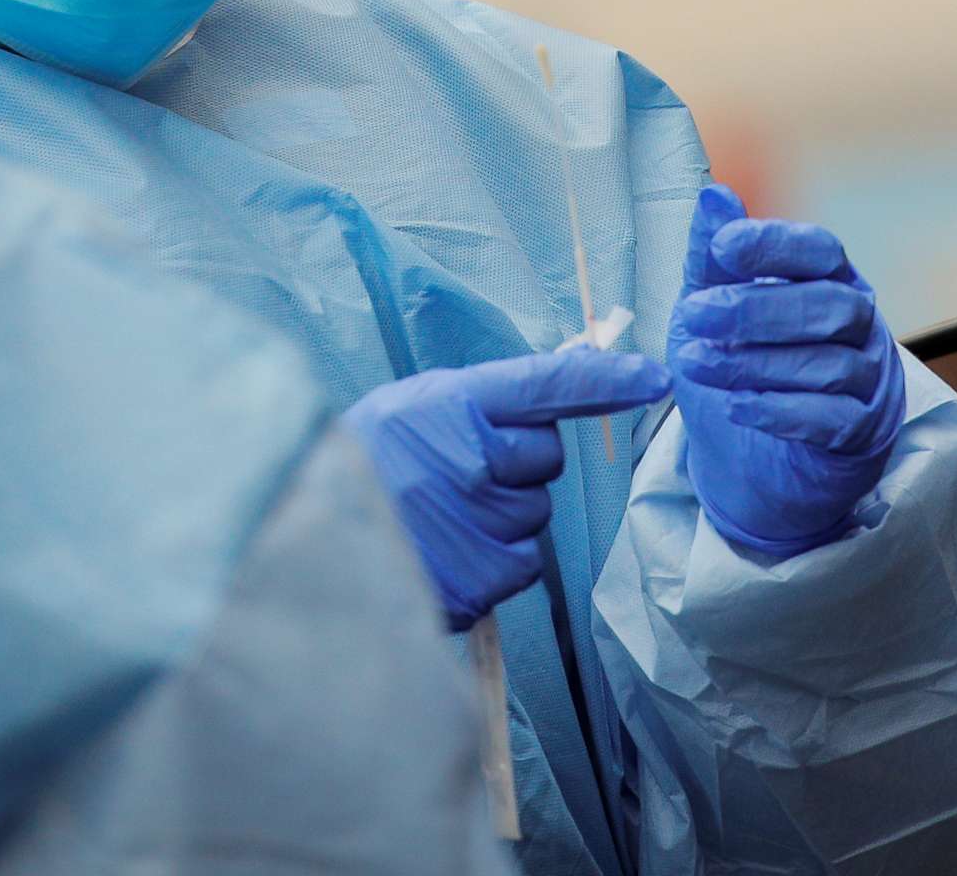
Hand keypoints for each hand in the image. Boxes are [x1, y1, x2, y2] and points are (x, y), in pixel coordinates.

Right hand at [345, 351, 670, 628]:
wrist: (300, 538)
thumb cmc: (363, 467)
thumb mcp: (414, 410)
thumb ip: (484, 399)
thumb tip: (572, 376)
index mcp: (452, 404)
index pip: (549, 383)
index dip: (608, 380)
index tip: (656, 377)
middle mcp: (471, 459)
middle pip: (545, 459)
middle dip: (514, 468)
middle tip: (451, 477)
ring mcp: (475, 522)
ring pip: (534, 516)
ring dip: (501, 520)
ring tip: (437, 521)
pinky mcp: (478, 580)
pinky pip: (521, 565)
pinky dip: (491, 565)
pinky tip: (443, 556)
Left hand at [668, 185, 904, 557]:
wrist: (751, 464)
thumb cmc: (739, 368)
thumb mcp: (711, 310)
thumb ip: (712, 258)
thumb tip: (713, 195)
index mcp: (829, 281)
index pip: (819, 251)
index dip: (776, 246)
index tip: (725, 246)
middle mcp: (859, 324)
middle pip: (828, 305)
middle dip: (758, 308)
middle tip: (696, 314)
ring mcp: (868, 379)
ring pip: (828, 364)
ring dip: (757, 363)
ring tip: (699, 363)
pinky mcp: (862, 433)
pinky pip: (832, 418)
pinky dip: (781, 411)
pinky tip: (737, 405)